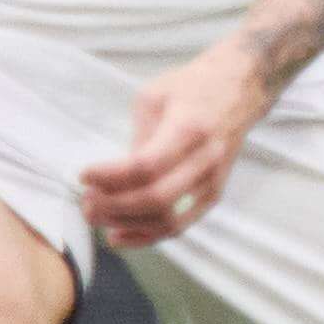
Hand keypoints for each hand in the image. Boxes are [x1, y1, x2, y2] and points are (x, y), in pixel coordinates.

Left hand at [78, 37, 267, 247]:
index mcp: (188, 129)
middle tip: (86, 202)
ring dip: (126, 224)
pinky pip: (180, 225)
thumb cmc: (193, 87)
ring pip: (167, 219)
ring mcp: (212, 181)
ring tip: (97, 216)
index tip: (84, 175)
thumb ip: (137, 136)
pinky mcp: (213, 194)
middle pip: (155, 198)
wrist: (239, 89)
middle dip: (114, 206)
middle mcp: (205, 159)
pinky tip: (120, 235)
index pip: (146, 166)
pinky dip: (147, 236)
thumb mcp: (154, 96)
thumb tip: (116, 175)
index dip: (110, 177)